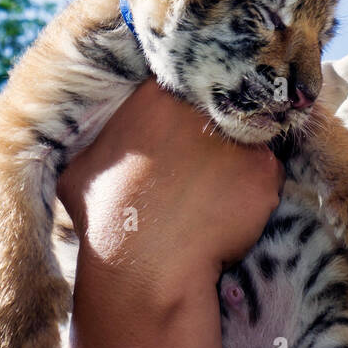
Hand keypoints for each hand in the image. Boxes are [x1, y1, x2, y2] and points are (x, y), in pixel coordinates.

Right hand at [53, 78, 284, 347]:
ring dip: (237, 158)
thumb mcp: (82, 165)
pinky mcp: (265, 169)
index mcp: (156, 94)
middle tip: (202, 162)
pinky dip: (253, 191)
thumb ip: (106, 139)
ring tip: (213, 190)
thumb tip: (111, 138)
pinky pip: (264, 173)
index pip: (184, 82)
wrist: (144, 265)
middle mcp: (203, 105)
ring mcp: (238, 135)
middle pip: (221, 104)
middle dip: (216, 127)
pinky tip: (230, 210)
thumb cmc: (104, 217)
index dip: (186, 108)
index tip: (183, 131)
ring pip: (247, 137)